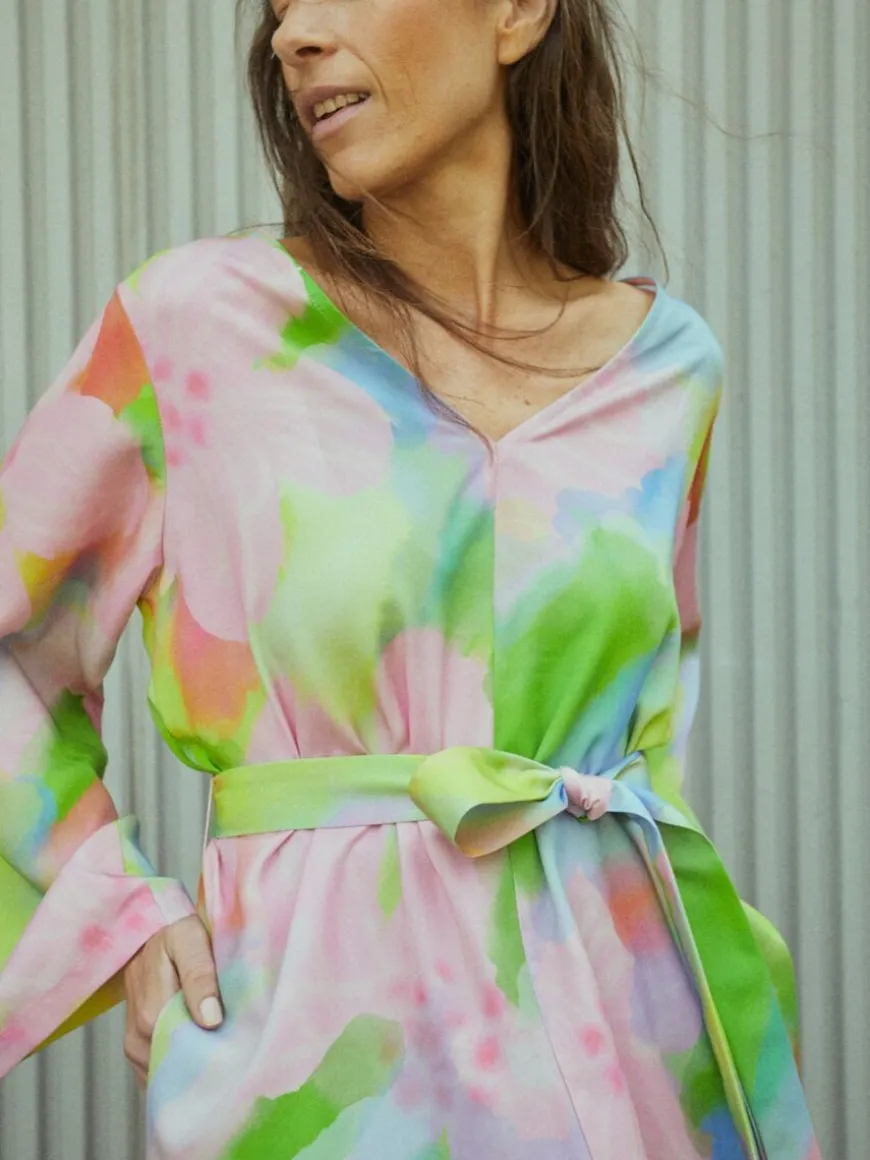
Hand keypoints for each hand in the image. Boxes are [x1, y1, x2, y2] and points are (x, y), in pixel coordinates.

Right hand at [123, 915, 222, 1085]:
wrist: (151, 928)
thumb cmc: (174, 931)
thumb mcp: (190, 941)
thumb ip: (200, 976)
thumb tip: (211, 1019)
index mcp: (151, 1014)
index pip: (185, 1057)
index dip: (214, 1059)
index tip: (240, 1055)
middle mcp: (137, 1037)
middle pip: (177, 1069)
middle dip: (207, 1066)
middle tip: (238, 1057)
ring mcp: (135, 1045)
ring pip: (169, 1072)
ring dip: (195, 1067)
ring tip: (224, 1055)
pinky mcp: (137, 1046)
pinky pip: (161, 1069)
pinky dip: (182, 1067)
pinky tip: (203, 1054)